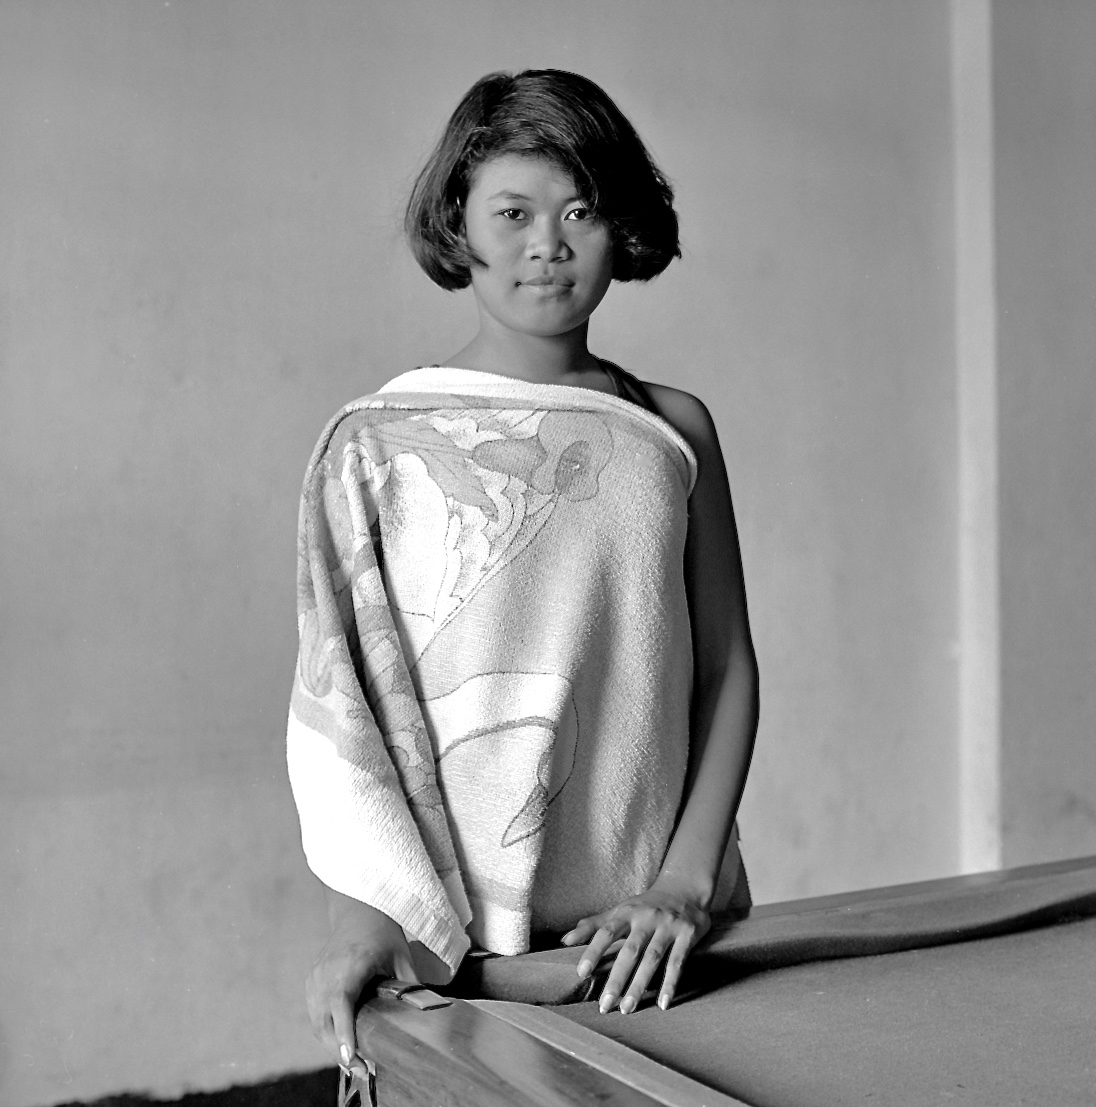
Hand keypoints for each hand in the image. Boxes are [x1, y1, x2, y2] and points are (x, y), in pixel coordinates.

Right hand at [306, 899, 418, 1077]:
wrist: (358, 909)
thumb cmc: (383, 932)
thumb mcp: (402, 958)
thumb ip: (411, 987)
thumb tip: (426, 1015)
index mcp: (351, 963)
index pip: (342, 1003)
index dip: (344, 1033)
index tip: (350, 1058)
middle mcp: (328, 971)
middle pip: (326, 1021)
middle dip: (341, 1051)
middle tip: (363, 1071)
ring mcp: (316, 976)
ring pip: (318, 1021)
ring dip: (332, 1045)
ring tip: (353, 1064)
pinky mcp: (311, 981)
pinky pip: (315, 1014)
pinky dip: (326, 1032)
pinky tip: (341, 1045)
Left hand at [560, 878, 710, 1013]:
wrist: (685, 888)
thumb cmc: (646, 905)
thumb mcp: (621, 909)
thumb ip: (594, 925)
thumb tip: (565, 941)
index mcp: (627, 912)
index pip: (606, 932)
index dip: (593, 951)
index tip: (581, 973)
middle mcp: (646, 919)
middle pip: (629, 951)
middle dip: (616, 979)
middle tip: (604, 1006)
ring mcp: (667, 927)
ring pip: (651, 959)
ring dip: (639, 985)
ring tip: (627, 1009)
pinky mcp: (687, 935)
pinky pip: (677, 962)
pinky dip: (670, 983)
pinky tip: (663, 1004)